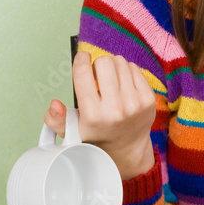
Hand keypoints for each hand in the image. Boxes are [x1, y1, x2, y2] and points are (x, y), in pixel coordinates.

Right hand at [44, 52, 155, 179]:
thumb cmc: (97, 133)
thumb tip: (54, 104)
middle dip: (98, 64)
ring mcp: (135, 103)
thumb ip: (56, 119)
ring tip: (111, 80)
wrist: (128, 146)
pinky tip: (123, 84)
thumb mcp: (71, 130)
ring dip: (113, 67)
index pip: (83, 72)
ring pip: (120, 62)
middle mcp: (115, 108)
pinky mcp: (148, 98)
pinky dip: (127, 71)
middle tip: (98, 75)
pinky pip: (134, 68)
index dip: (80, 59)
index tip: (82, 58)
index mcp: (93, 114)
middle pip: (104, 62)